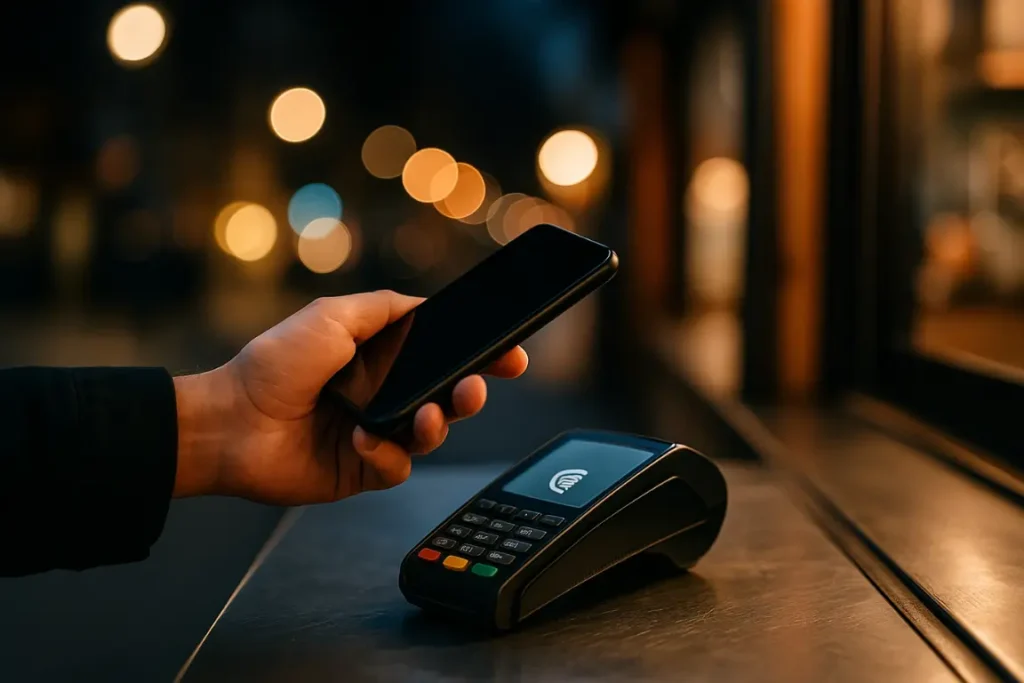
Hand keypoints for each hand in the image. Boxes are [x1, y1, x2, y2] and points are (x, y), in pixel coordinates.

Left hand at [172, 291, 527, 503]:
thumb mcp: (333, 316)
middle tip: (473, 389)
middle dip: (470, 392)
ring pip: (431, 434)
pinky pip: (398, 468)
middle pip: (447, 397)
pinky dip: (388, 455)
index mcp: (381, 357)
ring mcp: (375, 434)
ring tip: (425, 416)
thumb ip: (384, 308)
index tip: (510, 355)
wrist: (232, 421)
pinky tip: (362, 440)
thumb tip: (426, 304)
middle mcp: (383, 395)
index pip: (443, 356)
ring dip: (437, 424)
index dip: (480, 356)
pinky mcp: (361, 469)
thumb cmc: (274, 365)